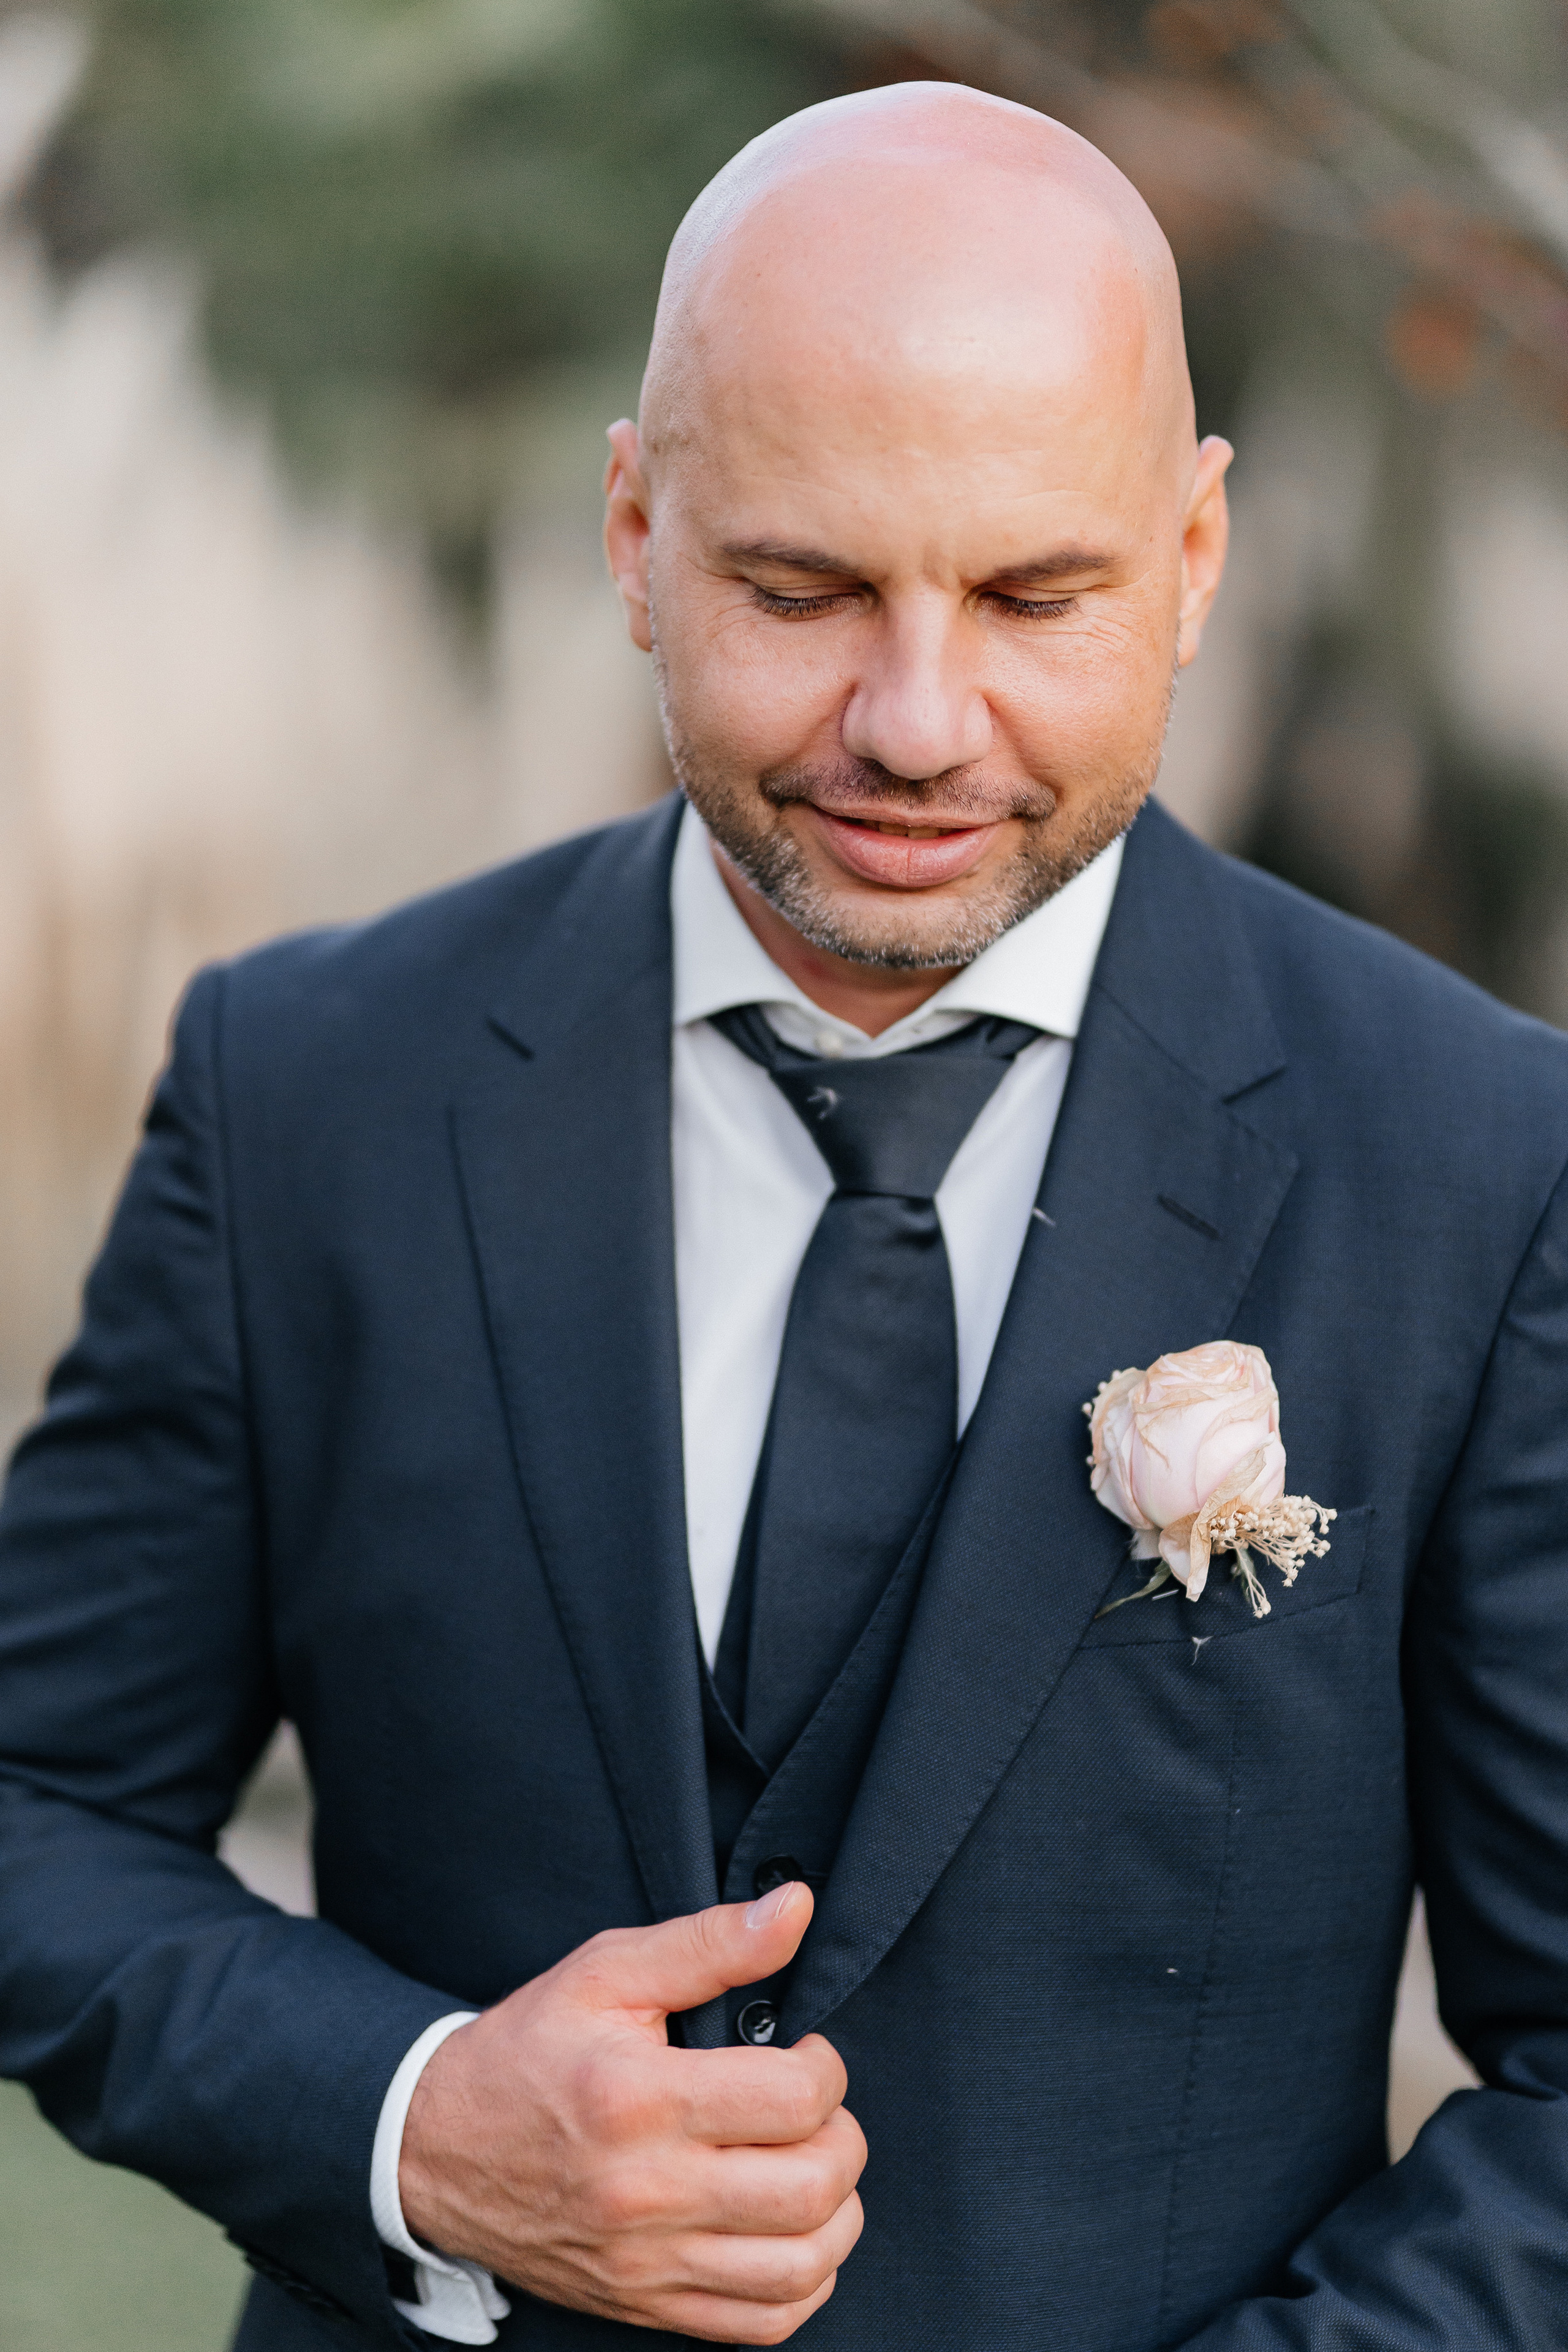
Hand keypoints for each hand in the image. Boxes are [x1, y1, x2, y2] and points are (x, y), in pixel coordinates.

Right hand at [399, 1882, 865, 2342]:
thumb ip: (710, 1942)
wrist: (432, 2150)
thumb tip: (797, 1907)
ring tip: (811, 2165)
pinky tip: (790, 2231)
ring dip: (836, 2213)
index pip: (793, 2100)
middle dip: (842, 2139)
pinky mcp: (646, 2306)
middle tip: (814, 2108)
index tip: (805, 2052)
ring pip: (801, 2269)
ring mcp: (648, 2263)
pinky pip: (764, 2325)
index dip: (825, 2067)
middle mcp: (647, 2193)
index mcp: (639, 2100)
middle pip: (810, 2190)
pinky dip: (804, 2281)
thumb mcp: (605, 1972)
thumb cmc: (528, 2049)